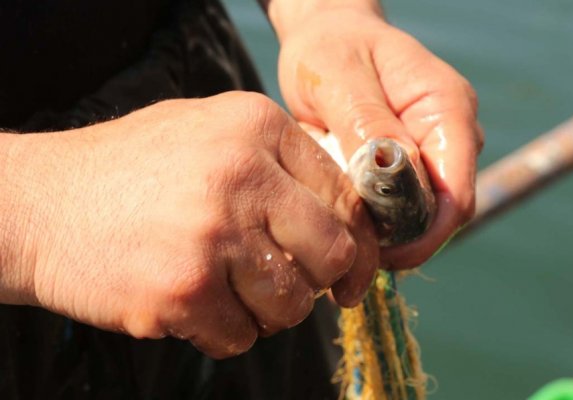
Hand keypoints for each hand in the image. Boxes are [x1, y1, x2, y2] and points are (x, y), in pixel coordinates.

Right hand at [0, 92, 377, 357]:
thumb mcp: (211, 132)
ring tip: (228, 290)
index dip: (359, 245)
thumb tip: (346, 219)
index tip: (351, 274)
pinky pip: (241, 336)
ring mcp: (212, 235)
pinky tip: (193, 304)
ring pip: (292, 305)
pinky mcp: (182, 291)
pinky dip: (225, 331)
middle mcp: (242, 175)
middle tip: (286, 284)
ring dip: (268, 311)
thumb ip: (279, 164)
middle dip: (318, 283)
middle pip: (332, 254)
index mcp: (257, 126)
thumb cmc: (133, 171)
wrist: (41, 204)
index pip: (346, 197)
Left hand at [275, 6, 481, 267]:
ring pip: (422, 213)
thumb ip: (366, 123)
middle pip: (444, 210)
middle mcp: (451, 133)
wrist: (328, 35)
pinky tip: (345, 215)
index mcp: (446, 107)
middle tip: (351, 249)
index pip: (457, 192)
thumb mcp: (338, 76)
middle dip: (403, 237)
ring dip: (387, 230)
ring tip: (342, 230)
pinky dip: (376, 217)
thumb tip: (388, 173)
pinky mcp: (412, 163)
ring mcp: (435, 149)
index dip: (426, 232)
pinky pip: (402, 204)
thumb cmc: (332, 48)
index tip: (380, 252)